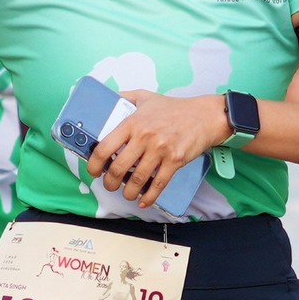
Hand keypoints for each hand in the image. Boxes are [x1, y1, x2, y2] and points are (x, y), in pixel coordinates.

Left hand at [88, 93, 232, 207]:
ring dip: (127, 192)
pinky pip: (158, 185)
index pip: (105, 147)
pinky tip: (143, 202)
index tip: (94, 171)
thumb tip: (107, 98)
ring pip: (137, 179)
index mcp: (133, 123)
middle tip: (109, 185)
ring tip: (126, 193)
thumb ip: (124, 97)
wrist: (204, 116)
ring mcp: (160, 150)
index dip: (94, 164)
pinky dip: (149, 197)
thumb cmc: (174, 108)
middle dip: (110, 182)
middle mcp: (144, 137)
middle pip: (118, 168)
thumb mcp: (146, 96)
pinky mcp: (174, 161)